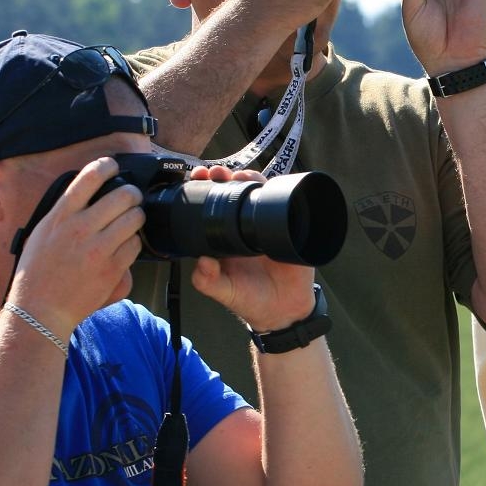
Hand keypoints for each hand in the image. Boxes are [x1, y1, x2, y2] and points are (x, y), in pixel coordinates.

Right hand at [10, 156, 145, 333]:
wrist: (40, 308)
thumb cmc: (37, 272)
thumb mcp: (42, 232)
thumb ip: (65, 213)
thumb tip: (88, 196)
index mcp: (60, 216)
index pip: (89, 177)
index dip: (107, 165)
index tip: (113, 165)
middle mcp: (80, 228)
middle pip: (123, 195)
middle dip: (132, 193)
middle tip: (131, 198)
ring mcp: (98, 248)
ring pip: (135, 218)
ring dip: (136, 216)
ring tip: (131, 221)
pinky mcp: (112, 268)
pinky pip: (135, 245)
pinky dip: (134, 243)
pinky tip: (125, 246)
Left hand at [183, 165, 317, 329]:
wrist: (283, 313)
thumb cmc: (250, 301)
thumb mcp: (224, 293)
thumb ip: (208, 281)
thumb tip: (201, 261)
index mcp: (223, 238)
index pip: (211, 206)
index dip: (203, 189)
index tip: (196, 178)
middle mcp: (244, 228)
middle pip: (234, 192)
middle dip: (225, 176)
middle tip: (217, 172)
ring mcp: (267, 226)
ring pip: (259, 193)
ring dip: (250, 178)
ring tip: (242, 175)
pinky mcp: (289, 229)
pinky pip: (285, 205)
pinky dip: (279, 191)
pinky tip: (271, 185)